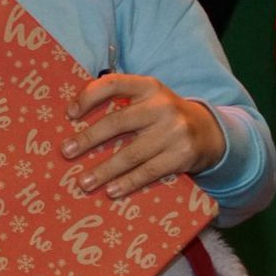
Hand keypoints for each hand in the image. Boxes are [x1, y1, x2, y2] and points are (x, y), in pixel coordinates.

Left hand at [61, 74, 224, 197]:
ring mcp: (174, 131)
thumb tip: (75, 121)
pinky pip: (149, 171)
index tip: (69, 114)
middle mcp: (161, 106)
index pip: (113, 84)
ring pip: (131, 153)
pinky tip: (111, 191)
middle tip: (66, 152)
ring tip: (84, 182)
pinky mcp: (182, 155)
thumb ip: (121, 103)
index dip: (88, 97)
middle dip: (88, 139)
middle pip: (117, 122)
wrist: (208, 132)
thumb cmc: (163, 116)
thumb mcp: (148, 99)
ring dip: (104, 170)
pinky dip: (128, 182)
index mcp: (148, 86)